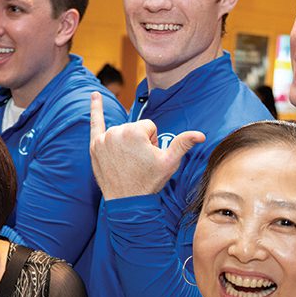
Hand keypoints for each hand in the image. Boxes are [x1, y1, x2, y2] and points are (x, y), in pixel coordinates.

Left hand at [88, 91, 203, 198]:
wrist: (128, 202)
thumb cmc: (149, 181)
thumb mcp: (170, 162)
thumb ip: (183, 143)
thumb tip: (201, 135)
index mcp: (135, 131)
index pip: (149, 127)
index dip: (152, 142)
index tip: (148, 157)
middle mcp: (117, 131)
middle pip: (135, 128)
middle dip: (139, 142)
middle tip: (138, 162)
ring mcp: (103, 139)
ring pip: (122, 131)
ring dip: (126, 142)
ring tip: (127, 161)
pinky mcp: (95, 146)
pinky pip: (95, 122)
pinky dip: (96, 108)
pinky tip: (95, 94)